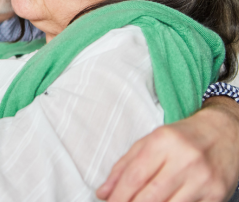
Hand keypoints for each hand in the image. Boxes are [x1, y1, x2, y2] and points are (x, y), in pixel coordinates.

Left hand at [96, 96, 238, 201]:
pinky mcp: (216, 194)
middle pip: (150, 196)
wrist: (224, 132)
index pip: (134, 176)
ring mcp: (202, 179)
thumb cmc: (182, 137)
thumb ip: (124, 166)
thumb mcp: (149, 142)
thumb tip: (104, 192)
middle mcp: (184, 159)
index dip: (118, 195)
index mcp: (163, 142)